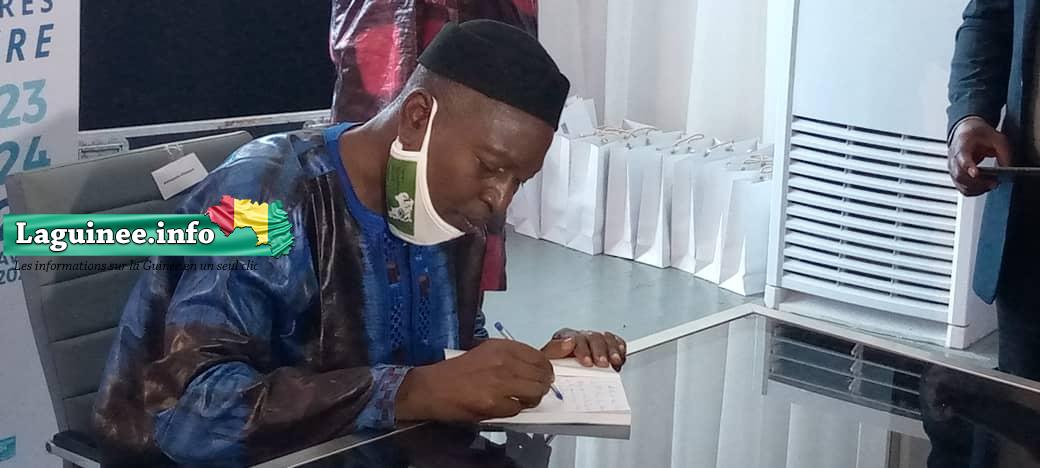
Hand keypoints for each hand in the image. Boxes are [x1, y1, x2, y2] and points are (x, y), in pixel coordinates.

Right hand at [395, 339, 553, 421]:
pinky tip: (505, 406)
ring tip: (524, 399)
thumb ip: (508, 357)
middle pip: (541, 375)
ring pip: (535, 392)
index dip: (545, 368)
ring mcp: (500, 383)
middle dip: (542, 384)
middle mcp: (504, 362)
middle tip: (536, 389)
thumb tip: (532, 367)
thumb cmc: (456, 370)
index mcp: (502, 347)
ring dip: (533, 398)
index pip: (538, 357)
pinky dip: (515, 409)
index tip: (545, 374)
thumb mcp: (484, 352)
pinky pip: (517, 408)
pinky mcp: (494, 404)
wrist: (432, 388)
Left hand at [541, 329, 626, 370]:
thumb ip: (554, 350)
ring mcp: (593, 340)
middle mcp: (581, 336)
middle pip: (593, 337)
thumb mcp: (547, 359)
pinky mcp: (605, 345)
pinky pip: (615, 341)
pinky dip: (619, 347)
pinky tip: (620, 355)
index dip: (583, 350)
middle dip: (599, 351)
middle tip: (602, 363)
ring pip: (605, 338)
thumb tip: (568, 343)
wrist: (561, 371)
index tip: (587, 362)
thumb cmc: (555, 366)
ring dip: (612, 350)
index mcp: (565, 337)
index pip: (575, 338)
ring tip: (614, 361)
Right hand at [947, 117, 1011, 195]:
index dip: (968, 166)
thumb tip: (1008, 170)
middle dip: (978, 182)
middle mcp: (954, 158)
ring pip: (961, 185)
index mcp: (962, 145)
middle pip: (960, 175)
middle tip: (994, 182)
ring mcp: (953, 169)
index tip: (976, 173)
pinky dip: (974, 191)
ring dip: (977, 188)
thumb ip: (1004, 154)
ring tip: (991, 184)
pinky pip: (962, 189)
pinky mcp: (956, 177)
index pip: (961, 157)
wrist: (967, 133)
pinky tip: (984, 187)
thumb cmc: (980, 135)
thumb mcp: (998, 139)